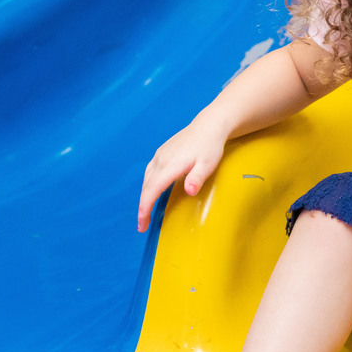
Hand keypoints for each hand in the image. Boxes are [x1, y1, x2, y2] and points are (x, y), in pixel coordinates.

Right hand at [136, 118, 228, 232]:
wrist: (208, 126)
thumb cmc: (210, 146)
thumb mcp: (208, 164)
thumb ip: (197, 178)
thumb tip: (189, 191)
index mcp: (171, 165)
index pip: (152, 190)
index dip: (145, 208)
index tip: (142, 224)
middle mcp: (161, 160)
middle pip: (146, 187)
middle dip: (142, 207)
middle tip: (142, 225)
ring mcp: (160, 155)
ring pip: (146, 179)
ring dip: (144, 196)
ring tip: (146, 212)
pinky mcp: (161, 152)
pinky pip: (150, 171)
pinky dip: (148, 185)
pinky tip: (152, 190)